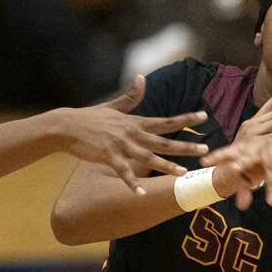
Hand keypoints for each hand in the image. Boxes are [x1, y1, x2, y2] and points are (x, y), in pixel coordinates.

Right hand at [54, 75, 209, 193]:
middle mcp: (132, 133)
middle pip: (163, 141)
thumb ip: (131, 96)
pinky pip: (123, 172)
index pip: (166, 121)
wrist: (67, 126)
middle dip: (184, 145)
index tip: (204, 116)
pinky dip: (132, 183)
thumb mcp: (112, 105)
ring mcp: (121, 145)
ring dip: (166, 165)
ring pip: (148, 157)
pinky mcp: (108, 156)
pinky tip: (141, 194)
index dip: (185, 118)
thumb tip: (142, 78)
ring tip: (182, 173)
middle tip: (205, 149)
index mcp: (135, 122)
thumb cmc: (90, 117)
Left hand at [204, 135, 271, 209]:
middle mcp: (255, 146)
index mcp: (240, 149)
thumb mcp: (248, 177)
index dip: (215, 157)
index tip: (203, 162)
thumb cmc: (255, 165)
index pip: (225, 154)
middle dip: (243, 162)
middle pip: (249, 158)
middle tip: (235, 169)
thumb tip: (242, 207)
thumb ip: (243, 190)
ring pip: (271, 168)